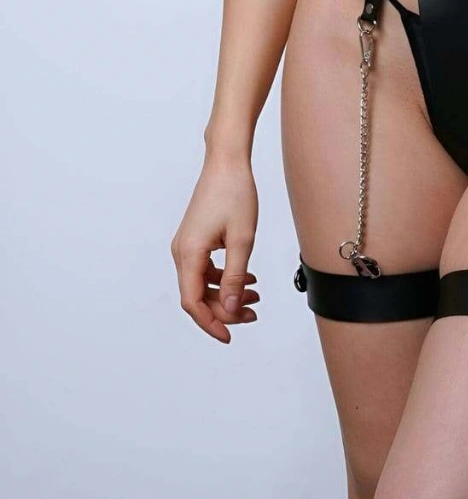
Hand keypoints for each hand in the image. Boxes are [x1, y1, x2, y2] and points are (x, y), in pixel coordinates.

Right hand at [170, 149, 259, 343]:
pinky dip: (225, 277)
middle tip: (252, 314)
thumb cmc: (235, 194)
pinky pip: (205, 269)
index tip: (230, 336)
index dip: (210, 323)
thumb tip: (229, 309)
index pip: (193, 303)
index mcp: (189, 254)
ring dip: (226, 294)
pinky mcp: (195, 239)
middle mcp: (181, 252)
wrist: (227, 162)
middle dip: (224, 310)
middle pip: (198, 296)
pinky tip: (248, 278)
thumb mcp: (243, 239)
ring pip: (203, 284)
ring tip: (255, 297)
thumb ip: (235, 277)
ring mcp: (187, 245)